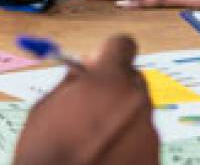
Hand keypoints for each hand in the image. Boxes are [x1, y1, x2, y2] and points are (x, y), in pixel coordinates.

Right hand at [13, 35, 158, 164]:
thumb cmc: (48, 157)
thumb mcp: (45, 108)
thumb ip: (71, 82)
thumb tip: (83, 71)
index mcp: (108, 83)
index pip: (122, 45)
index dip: (108, 53)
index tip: (98, 63)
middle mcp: (136, 103)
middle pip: (133, 79)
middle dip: (115, 87)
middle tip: (92, 105)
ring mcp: (149, 133)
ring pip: (138, 111)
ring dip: (120, 117)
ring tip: (94, 139)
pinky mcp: (154, 158)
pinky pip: (142, 139)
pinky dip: (127, 142)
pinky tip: (105, 155)